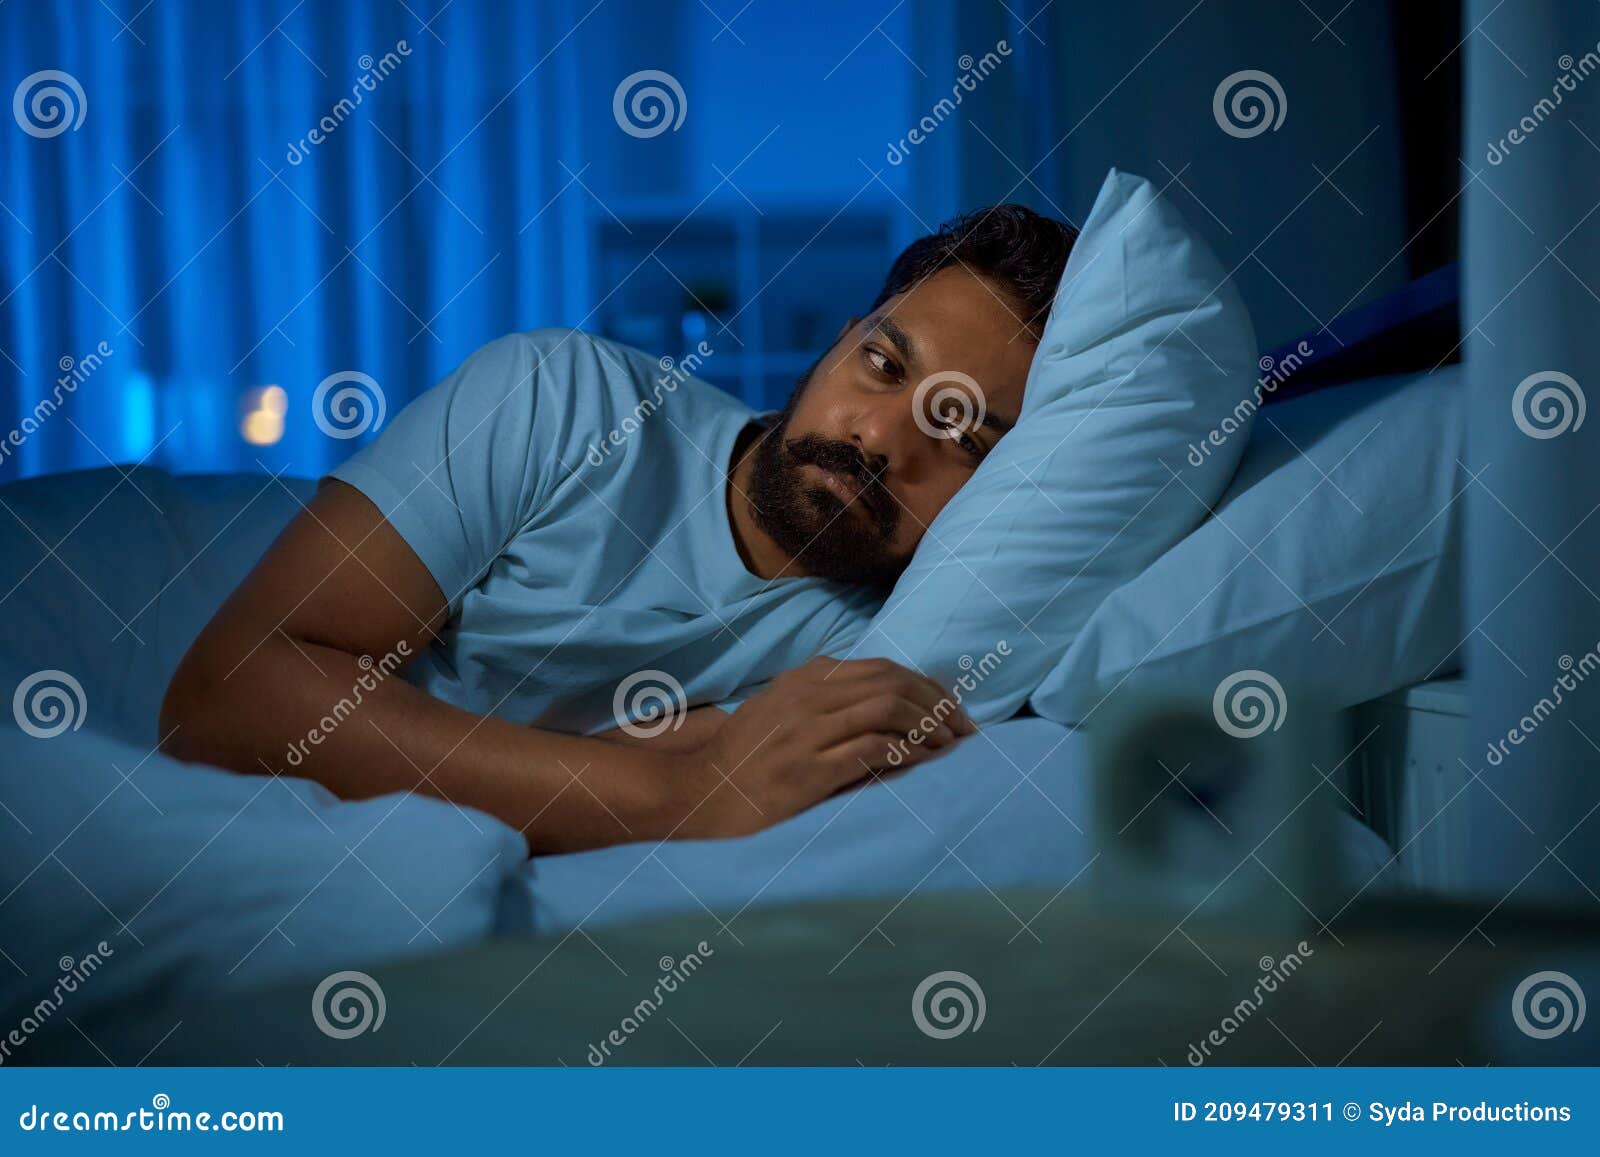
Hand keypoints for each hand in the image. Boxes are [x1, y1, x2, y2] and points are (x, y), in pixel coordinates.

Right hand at [669, 657, 975, 838]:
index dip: (926, 686)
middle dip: (938, 704)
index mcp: (805, 678)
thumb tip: (865, 684)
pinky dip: (907, 751)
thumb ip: (817, 690)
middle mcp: (808, 696)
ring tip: (950, 746)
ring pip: (888, 709)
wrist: (702, 793)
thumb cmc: (744, 757)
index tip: (952, 709)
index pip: (882, 669)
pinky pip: (872, 749)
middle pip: (893, 684)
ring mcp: (807, 732)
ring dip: (929, 726)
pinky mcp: (809, 771)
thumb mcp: (777, 707)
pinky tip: (924, 761)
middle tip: (963, 730)